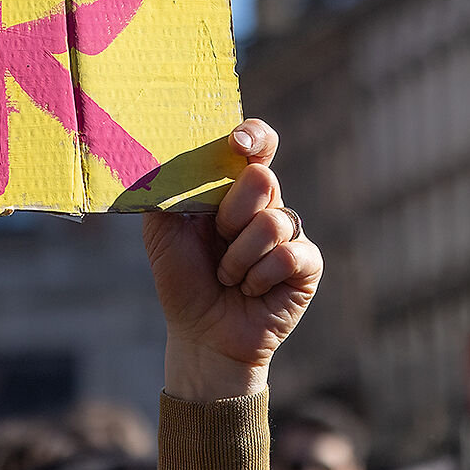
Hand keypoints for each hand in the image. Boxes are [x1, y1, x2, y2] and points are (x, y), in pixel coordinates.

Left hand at [144, 119, 319, 401]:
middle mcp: (266, 204)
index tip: (237, 142)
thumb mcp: (162, 232)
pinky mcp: (307, 264)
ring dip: (237, 257)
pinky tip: (250, 290)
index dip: (253, 136)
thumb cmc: (183, 281)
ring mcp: (290, 234)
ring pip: (271, 221)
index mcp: (233, 189)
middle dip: (230, 214)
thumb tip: (166, 153)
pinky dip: (257, 277)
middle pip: (262, 178)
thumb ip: (168, 191)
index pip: (256, 146)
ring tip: (228, 276)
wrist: (201, 333)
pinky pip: (287, 255)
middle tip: (216, 239)